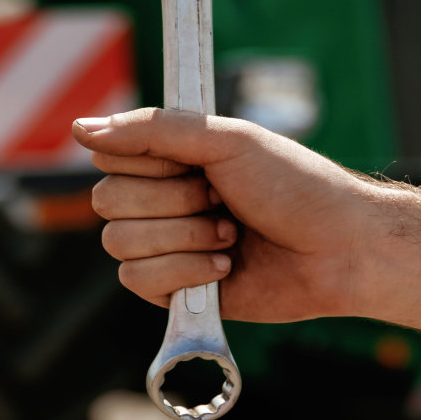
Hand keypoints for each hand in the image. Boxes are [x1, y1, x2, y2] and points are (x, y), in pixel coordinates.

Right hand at [72, 108, 386, 322]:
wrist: (340, 248)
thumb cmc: (296, 186)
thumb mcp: (226, 141)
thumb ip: (152, 131)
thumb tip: (80, 128)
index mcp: (171, 160)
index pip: (111, 157)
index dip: (149, 163)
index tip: (196, 163)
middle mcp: (161, 201)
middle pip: (107, 202)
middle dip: (171, 201)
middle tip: (222, 200)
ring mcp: (166, 247)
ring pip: (119, 243)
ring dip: (183, 237)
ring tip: (230, 235)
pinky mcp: (175, 292)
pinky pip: (138, 282)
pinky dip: (185, 270)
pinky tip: (225, 267)